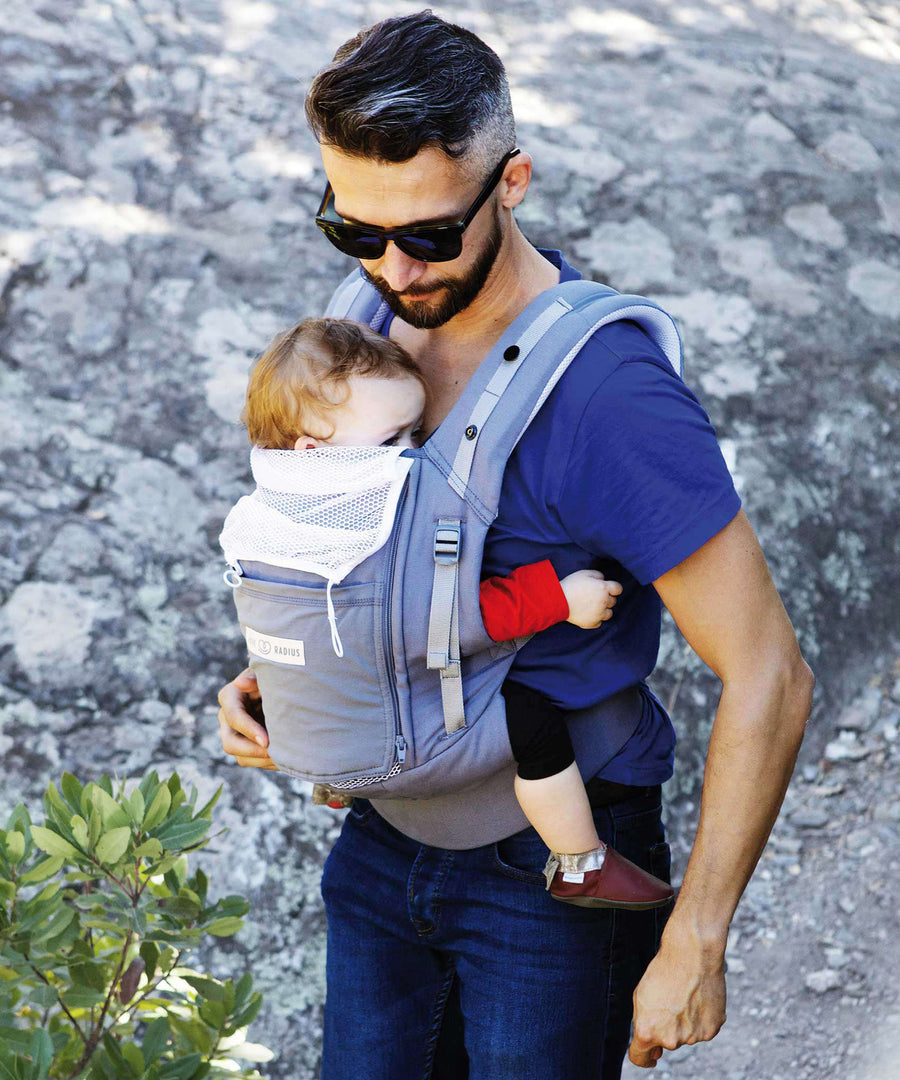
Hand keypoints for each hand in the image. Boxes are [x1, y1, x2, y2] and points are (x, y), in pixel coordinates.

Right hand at [216, 669, 276, 769]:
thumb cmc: (273, 676)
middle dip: (252, 751)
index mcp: (229, 696)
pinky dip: (268, 763)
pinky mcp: (244, 745)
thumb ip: (255, 678)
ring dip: (262, 760)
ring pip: (240, 757)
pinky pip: (251, 761)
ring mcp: (233, 733)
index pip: (234, 717)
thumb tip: (241, 683)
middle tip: (275, 754)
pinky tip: (285, 759)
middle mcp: (226, 717)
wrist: (281, 688)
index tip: (268, 741)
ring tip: (285, 758)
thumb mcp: (266, 673)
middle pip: (230, 743)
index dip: (249, 730)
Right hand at [560, 569, 622, 628]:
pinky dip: (595, 619)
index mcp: (603, 588)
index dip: (613, 588)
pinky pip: (599, 622)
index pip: (618, 589)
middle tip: (594, 596)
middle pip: (613, 601)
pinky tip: (587, 613)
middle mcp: (604, 602)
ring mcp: (599, 614)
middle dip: (607, 598)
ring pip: (609, 613)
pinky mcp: (592, 623)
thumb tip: (603, 579)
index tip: (607, 588)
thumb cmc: (571, 585)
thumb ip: (597, 575)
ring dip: (603, 610)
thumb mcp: (584, 573)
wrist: (557, 601)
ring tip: (592, 606)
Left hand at [628, 923, 726, 1067]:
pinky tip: (698, 998)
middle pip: (666, 1043)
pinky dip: (700, 1018)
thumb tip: (654, 1049)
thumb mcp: (640, 996)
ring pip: (685, 1036)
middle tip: (670, 1001)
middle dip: (666, 1028)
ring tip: (685, 994)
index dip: (643, 1056)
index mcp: (648, 1031)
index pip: (640, 1058)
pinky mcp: (712, 1030)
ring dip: (684, 1022)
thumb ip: (643, 1024)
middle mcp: (671, 1040)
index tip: (649, 1055)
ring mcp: (693, 1037)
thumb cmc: (663, 971)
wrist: (692, 954)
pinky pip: (702, 1029)